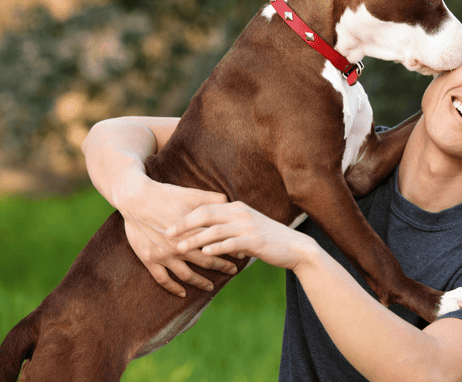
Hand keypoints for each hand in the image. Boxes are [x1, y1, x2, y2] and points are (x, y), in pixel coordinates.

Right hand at [114, 169, 237, 296]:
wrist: (136, 199)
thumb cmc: (167, 195)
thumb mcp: (192, 194)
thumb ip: (213, 200)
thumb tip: (231, 203)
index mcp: (193, 231)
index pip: (218, 244)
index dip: (232, 250)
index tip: (242, 254)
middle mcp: (180, 246)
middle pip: (206, 261)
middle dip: (223, 267)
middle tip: (233, 271)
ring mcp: (164, 255)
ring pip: (187, 275)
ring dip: (201, 282)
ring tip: (211, 286)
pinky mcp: (149, 259)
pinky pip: (163, 279)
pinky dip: (173, 288)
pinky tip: (182, 293)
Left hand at [168, 202, 315, 271]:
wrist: (295, 247)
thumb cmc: (269, 239)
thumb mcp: (248, 229)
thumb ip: (230, 228)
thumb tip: (210, 235)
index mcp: (237, 208)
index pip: (205, 207)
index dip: (186, 216)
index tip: (169, 225)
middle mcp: (241, 213)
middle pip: (205, 214)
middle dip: (184, 224)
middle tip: (166, 234)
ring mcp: (248, 226)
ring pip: (214, 230)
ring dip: (194, 239)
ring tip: (178, 248)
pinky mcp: (254, 240)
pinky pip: (230, 243)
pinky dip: (215, 248)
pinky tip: (203, 254)